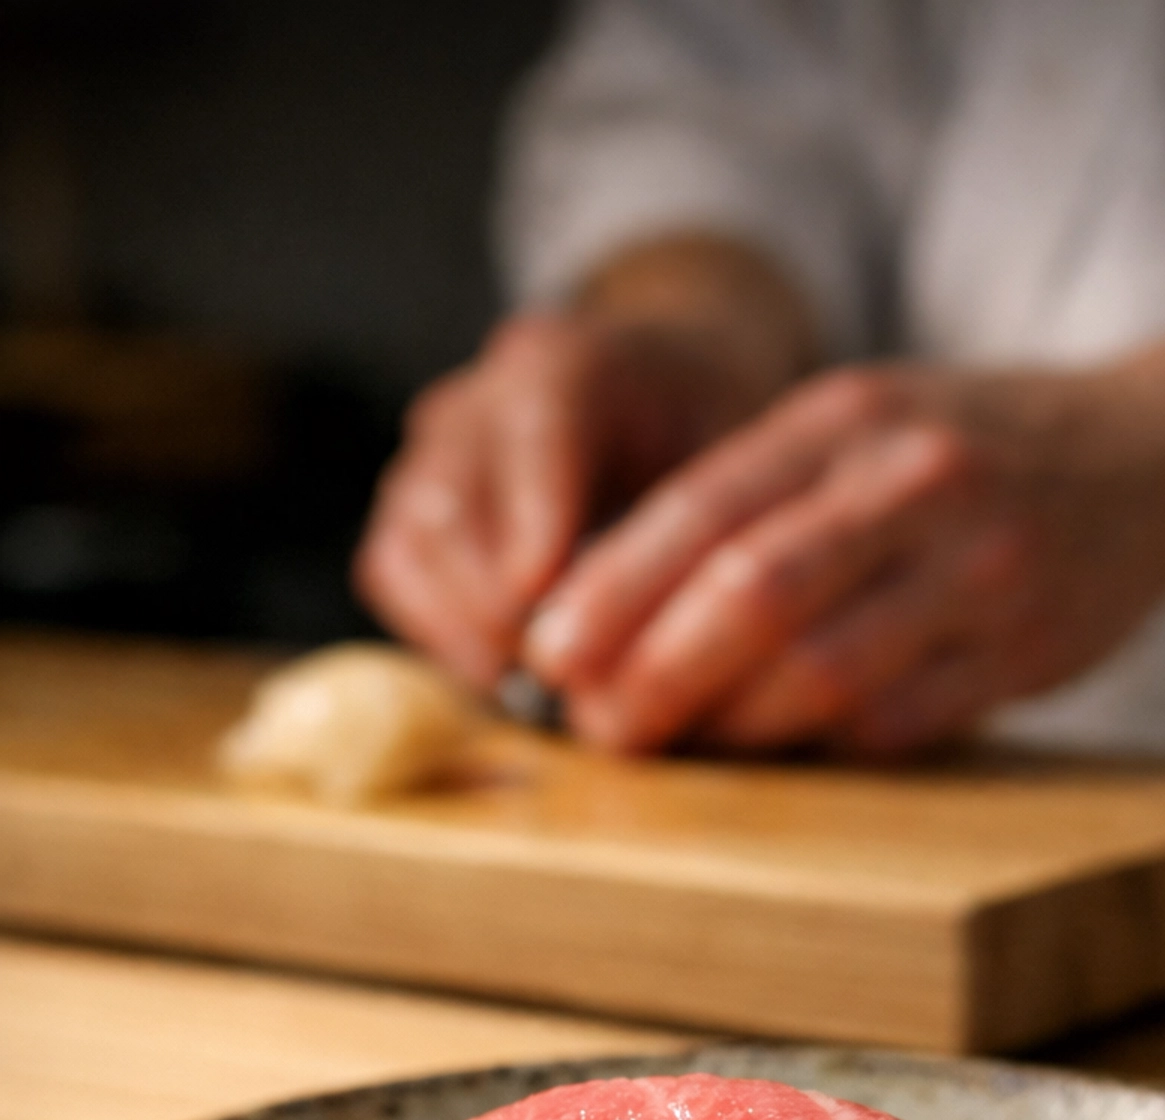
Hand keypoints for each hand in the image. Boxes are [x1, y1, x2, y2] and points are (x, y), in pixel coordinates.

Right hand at [353, 310, 763, 688]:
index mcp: (570, 361)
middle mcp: (482, 398)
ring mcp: (436, 452)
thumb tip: (674, 627)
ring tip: (529, 684)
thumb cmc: (716, 438)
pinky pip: (394, 570)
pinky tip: (501, 670)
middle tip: (557, 674)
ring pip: (410, 540)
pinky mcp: (412, 506)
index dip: (535, 514)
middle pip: (448, 497)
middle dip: (494, 601)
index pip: (536, 420)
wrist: (669, 400)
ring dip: (462, 627)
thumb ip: (703, 525)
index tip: (542, 596)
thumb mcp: (741, 459)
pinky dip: (438, 630)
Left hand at [523, 282, 1164, 756]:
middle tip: (598, 728)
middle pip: (757, 592)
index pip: (707, 508)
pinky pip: (901, 718)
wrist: (1151, 456)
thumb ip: (756, 493)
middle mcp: (916, 482)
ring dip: (734, 726)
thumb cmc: (967, 450)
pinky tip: (786, 752)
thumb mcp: (862, 423)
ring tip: (678, 749)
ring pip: (827, 671)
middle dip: (657, 672)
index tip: (547, 653)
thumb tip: (608, 605)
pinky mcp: (1026, 650)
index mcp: (852, 415)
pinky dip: (828, 744)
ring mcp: (980, 568)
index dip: (615, 590)